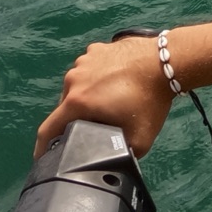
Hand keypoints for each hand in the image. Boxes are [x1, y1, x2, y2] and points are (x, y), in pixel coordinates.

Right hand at [35, 37, 172, 156]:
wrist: (168, 61)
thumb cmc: (152, 100)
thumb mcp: (140, 139)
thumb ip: (121, 154)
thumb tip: (113, 161)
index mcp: (76, 102)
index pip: (48, 129)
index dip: (43, 147)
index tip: (44, 158)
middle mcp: (73, 79)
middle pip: (65, 107)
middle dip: (76, 119)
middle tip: (97, 124)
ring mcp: (84, 61)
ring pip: (78, 86)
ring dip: (88, 96)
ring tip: (110, 101)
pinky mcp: (96, 49)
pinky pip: (90, 68)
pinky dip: (97, 77)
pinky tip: (116, 81)